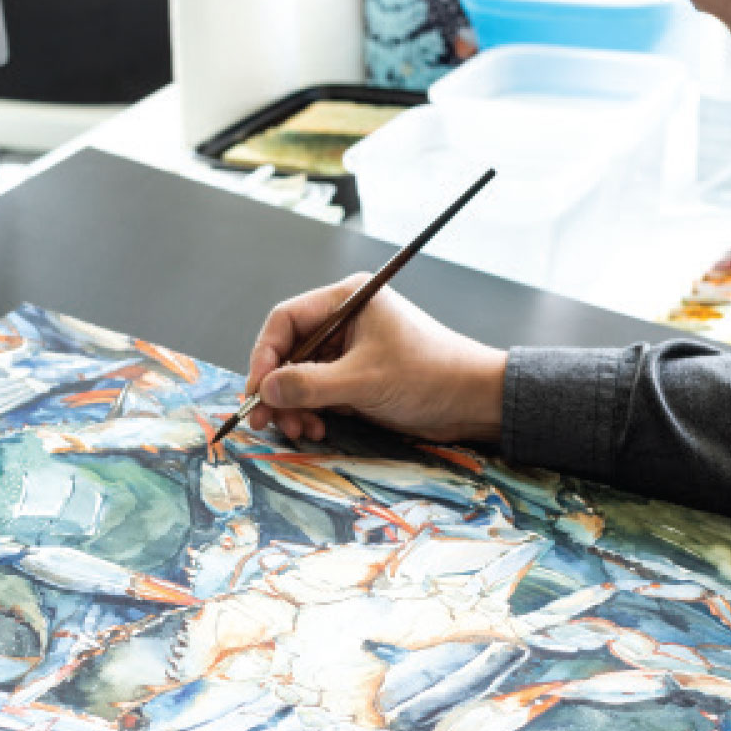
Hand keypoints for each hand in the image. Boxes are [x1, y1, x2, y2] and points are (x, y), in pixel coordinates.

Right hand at [245, 273, 507, 443]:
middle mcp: (345, 319)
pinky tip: (316, 429)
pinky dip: (312, 411)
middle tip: (265, 421)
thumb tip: (264, 390)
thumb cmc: (428, 376)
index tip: (256, 391)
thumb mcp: (363, 381)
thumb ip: (309, 385)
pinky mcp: (358, 376)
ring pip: (302, 376)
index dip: (265, 356)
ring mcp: (351, 349)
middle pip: (290, 350)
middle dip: (277, 388)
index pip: (286, 320)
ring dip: (294, 405)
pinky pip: (319, 392)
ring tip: (300, 430)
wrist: (475, 400)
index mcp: (347, 300)